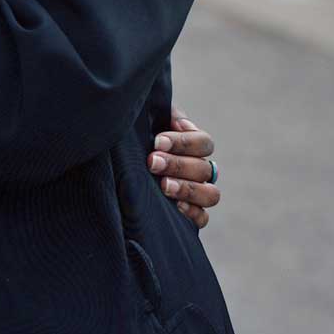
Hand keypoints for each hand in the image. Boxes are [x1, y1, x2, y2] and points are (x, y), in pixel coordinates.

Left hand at [147, 107, 219, 229]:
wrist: (121, 162)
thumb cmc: (137, 140)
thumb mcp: (148, 122)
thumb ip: (163, 115)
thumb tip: (177, 121)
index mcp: (194, 146)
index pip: (203, 143)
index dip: (184, 142)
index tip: (158, 141)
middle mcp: (199, 170)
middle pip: (204, 169)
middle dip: (178, 165)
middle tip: (152, 162)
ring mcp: (197, 193)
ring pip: (211, 194)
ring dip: (189, 189)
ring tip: (164, 185)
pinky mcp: (189, 214)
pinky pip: (203, 218)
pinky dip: (194, 213)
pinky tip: (176, 206)